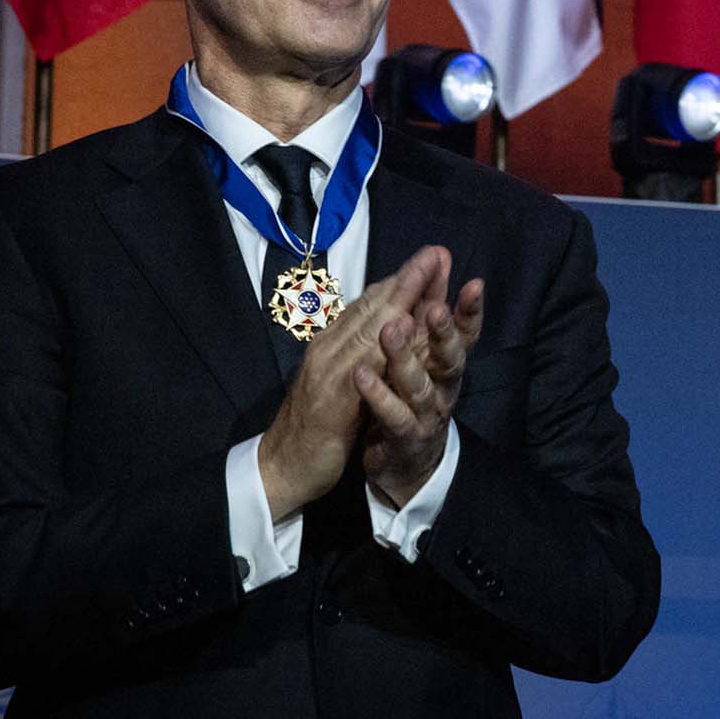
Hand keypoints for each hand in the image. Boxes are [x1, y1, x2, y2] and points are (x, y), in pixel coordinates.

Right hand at [258, 252, 429, 518]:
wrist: (283, 466)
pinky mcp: (332, 400)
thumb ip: (358, 351)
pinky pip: (362, 368)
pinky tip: (403, 331)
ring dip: (398, 299)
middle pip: (372, 306)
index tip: (430, 258)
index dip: (400, 279)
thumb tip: (384, 324)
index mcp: (333, 344)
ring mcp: (329, 371)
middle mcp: (329, 349)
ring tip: (425, 275)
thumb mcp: (339, 379)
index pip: (369, 304)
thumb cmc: (315, 423)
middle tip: (437, 252)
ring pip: (368, 327)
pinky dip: (382, 345)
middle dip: (406, 278)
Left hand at [356, 250, 485, 507]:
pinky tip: (361, 375)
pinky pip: (393, 416)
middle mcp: (442, 388)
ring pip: (419, 385)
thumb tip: (434, 261)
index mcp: (445, 365)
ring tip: (392, 330)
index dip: (470, 312)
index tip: (474, 284)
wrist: (402, 465)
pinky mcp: (404, 439)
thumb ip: (425, 311)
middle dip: (443, 332)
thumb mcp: (422, 354)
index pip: (464, 334)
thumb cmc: (410, 398)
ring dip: (405, 357)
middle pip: (450, 359)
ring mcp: (425, 416)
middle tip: (435, 308)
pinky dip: (379, 396)